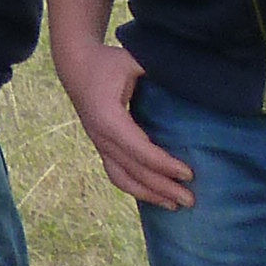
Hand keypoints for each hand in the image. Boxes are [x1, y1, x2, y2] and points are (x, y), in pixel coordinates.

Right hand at [53, 30, 191, 209]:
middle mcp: (100, 135)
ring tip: (174, 205)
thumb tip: (190, 81)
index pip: (139, 150)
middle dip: (162, 187)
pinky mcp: (100, 145)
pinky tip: (154, 195)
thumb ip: (158, 71)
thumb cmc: (106, 61)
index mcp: (107, 117)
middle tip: (191, 199)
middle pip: (133, 170)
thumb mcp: (132, 60)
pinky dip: (135, 188)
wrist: (74, 63)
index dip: (164, 165)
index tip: (189, 173)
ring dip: (148, 194)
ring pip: (122, 178)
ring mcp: (98, 143)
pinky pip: (116, 174)